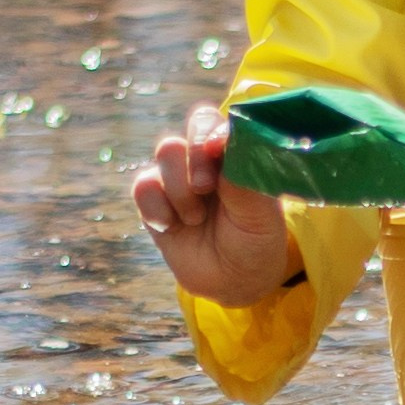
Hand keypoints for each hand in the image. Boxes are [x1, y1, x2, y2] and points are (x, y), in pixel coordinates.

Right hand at [131, 107, 301, 307]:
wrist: (233, 281)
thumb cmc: (255, 241)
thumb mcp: (261, 215)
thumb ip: (244, 178)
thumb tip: (224, 142)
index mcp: (232, 153)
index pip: (212, 123)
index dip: (208, 133)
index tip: (216, 151)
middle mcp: (202, 159)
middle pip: (188, 128)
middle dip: (192, 159)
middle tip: (205, 189)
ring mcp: (177, 179)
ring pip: (165, 155)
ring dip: (180, 190)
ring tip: (197, 218)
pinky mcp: (155, 202)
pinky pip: (143, 186)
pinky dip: (158, 208)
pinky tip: (174, 226)